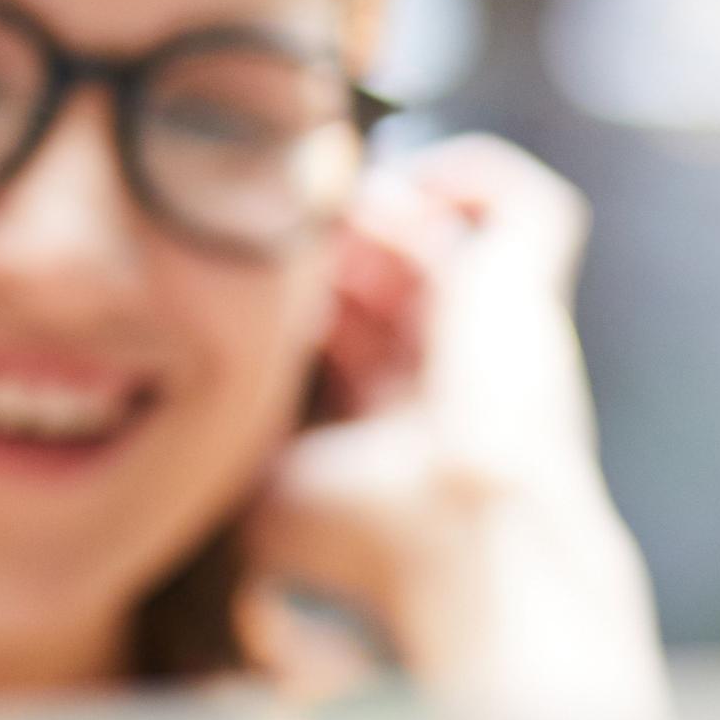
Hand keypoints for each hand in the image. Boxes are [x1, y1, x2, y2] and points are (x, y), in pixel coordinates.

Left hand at [239, 135, 668, 719]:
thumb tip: (187, 396)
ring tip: (341, 213)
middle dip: (333, 243)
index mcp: (400, 414)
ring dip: (383, 208)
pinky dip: (468, 177)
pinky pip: (524, 203)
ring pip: (445, 231)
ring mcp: (501, 325)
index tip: (252, 273)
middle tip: (286, 230)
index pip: (351, 326)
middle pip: (390, 271)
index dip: (302, 290)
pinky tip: (407, 193)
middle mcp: (456, 365)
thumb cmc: (369, 533)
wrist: (458, 541)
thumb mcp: (268, 481)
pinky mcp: (532, 285)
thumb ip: (237, 433)